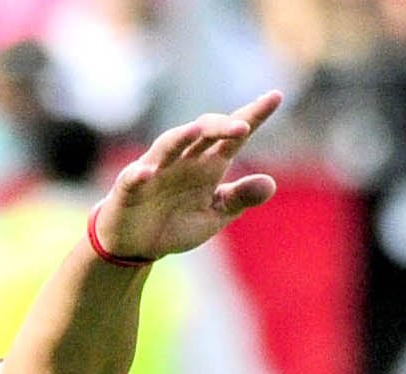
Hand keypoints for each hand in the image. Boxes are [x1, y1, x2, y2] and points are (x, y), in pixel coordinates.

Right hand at [92, 93, 282, 261]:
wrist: (136, 246)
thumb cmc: (176, 224)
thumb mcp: (215, 215)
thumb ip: (240, 198)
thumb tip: (271, 184)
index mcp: (208, 164)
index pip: (233, 136)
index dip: (254, 114)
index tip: (276, 96)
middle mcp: (184, 159)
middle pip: (204, 132)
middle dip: (221, 126)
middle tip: (243, 127)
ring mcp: (155, 170)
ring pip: (168, 145)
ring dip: (181, 137)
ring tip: (196, 130)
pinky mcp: (129, 188)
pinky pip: (133, 177)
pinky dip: (139, 174)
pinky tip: (146, 173)